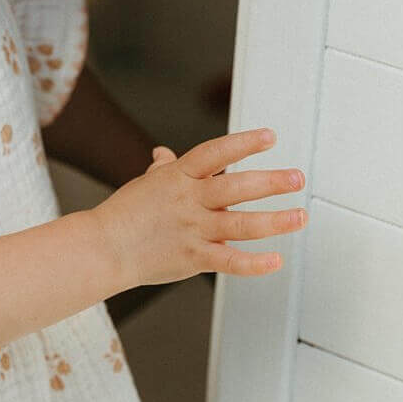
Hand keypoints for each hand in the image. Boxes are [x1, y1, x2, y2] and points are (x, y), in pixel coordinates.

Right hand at [93, 127, 306, 288]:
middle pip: (237, 187)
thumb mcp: (145, 184)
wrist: (102, 249)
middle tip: (297, 178)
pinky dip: (255, 264)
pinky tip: (276, 260)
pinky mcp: (194, 258)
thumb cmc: (124, 215)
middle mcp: (189, 201)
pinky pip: (229, 261)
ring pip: (241, 224)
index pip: (216, 153)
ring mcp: (193, 230)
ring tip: (300, 216)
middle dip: (272, 182)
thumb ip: (163, 169)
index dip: (243, 143)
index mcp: (179, 177)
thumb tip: (163, 154)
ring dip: (275, 221)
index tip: (270, 137)